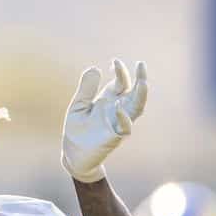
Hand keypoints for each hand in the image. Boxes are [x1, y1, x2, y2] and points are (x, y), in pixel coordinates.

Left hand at [60, 59, 147, 182]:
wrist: (73, 155)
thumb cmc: (78, 130)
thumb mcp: (78, 105)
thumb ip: (86, 89)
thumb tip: (95, 68)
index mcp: (109, 100)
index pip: (121, 83)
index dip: (121, 71)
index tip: (115, 61)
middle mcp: (118, 110)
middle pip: (136, 93)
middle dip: (141, 79)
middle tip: (142, 64)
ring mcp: (118, 123)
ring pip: (137, 109)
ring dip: (141, 96)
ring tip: (143, 83)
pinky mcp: (114, 137)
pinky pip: (125, 128)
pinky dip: (124, 118)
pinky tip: (118, 108)